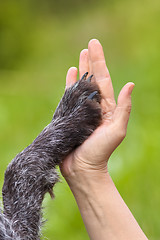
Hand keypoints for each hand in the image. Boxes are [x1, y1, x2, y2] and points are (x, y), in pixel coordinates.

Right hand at [60, 39, 133, 177]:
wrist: (83, 168)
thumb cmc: (100, 152)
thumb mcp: (117, 130)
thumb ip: (124, 108)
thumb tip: (129, 84)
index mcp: (106, 107)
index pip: (103, 79)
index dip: (99, 62)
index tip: (94, 46)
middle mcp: (95, 106)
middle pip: (93, 79)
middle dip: (91, 62)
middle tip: (89, 45)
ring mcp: (82, 110)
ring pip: (81, 85)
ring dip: (81, 70)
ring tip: (80, 56)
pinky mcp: (70, 115)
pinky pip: (69, 96)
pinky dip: (69, 84)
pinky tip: (69, 74)